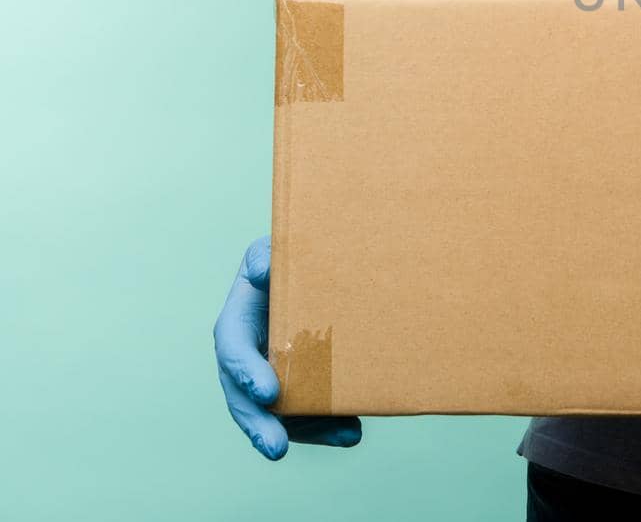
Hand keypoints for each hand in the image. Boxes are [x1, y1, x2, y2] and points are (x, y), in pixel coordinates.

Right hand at [213, 236, 362, 458]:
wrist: (315, 270)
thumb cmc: (287, 256)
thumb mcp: (271, 248)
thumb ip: (263, 257)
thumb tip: (266, 272)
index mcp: (237, 324)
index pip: (232, 351)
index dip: (247, 373)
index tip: (268, 394)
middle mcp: (250, 356)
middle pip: (246, 397)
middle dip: (260, 424)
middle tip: (276, 448)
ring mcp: (274, 375)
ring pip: (280, 413)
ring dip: (307, 432)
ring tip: (344, 437)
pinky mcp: (301, 384)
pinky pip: (310, 412)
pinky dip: (330, 425)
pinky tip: (352, 432)